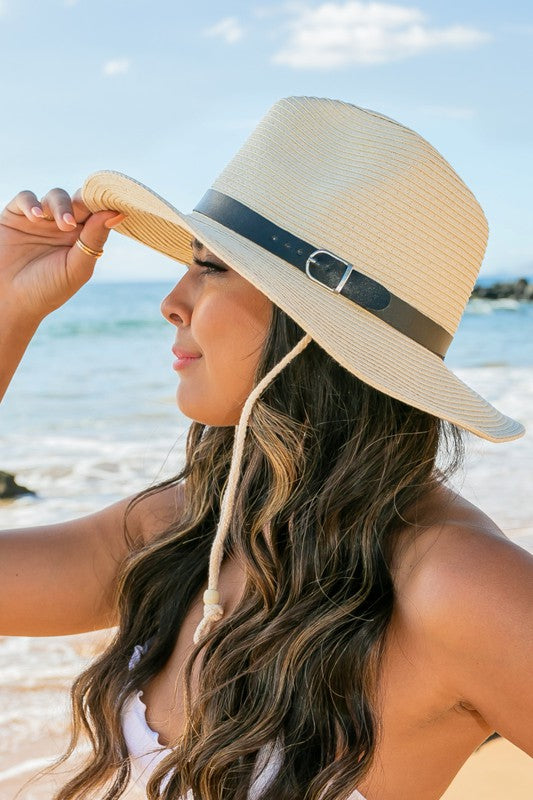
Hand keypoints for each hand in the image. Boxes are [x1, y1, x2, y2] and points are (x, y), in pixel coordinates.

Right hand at [0, 186, 124, 321]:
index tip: (116, 201)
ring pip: (56, 196)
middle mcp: (64, 226)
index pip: (99, 213)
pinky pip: (26, 198)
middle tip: (85, 215)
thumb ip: (94, 240)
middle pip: (80, 200)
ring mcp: (41, 219)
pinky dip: (32, 203)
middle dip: (84, 202)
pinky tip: (36, 217)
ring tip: (63, 224)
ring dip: (61, 205)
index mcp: (83, 238)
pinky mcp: (16, 215)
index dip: (107, 204)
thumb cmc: (47, 289)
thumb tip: (117, 213)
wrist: (10, 300)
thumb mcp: (76, 268)